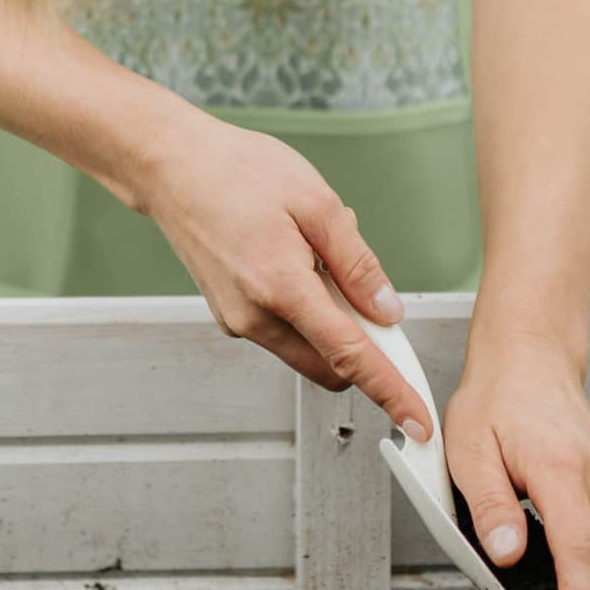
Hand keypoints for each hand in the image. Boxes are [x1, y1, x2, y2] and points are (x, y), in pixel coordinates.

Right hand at [139, 114, 435, 441]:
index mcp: (281, 288)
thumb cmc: (236, 171)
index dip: (391, 392)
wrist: (171, 167)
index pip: (350, 357)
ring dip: (331, 319)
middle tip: (369, 289)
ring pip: (307, 348)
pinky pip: (284, 330)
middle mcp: (255, 318)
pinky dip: (306, 309)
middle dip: (362, 344)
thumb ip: (357, 263)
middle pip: (330, 365)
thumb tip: (387, 311)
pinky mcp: (230, 315)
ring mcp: (238, 321)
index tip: (418, 423)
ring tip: (317, 250)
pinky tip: (296, 257)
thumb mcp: (316, 202)